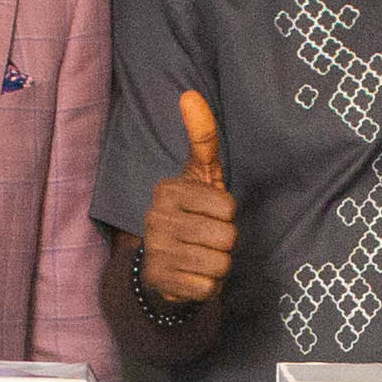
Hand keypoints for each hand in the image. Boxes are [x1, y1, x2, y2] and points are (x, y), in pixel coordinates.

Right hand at [137, 90, 237, 306]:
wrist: (165, 265)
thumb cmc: (193, 213)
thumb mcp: (201, 175)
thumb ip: (202, 136)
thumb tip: (189, 94)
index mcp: (167, 189)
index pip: (227, 206)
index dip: (228, 215)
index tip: (211, 214)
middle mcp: (154, 217)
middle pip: (226, 236)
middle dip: (226, 244)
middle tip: (207, 240)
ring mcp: (154, 250)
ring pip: (219, 264)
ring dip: (218, 266)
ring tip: (201, 258)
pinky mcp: (158, 281)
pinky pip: (205, 288)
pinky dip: (206, 287)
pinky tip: (191, 276)